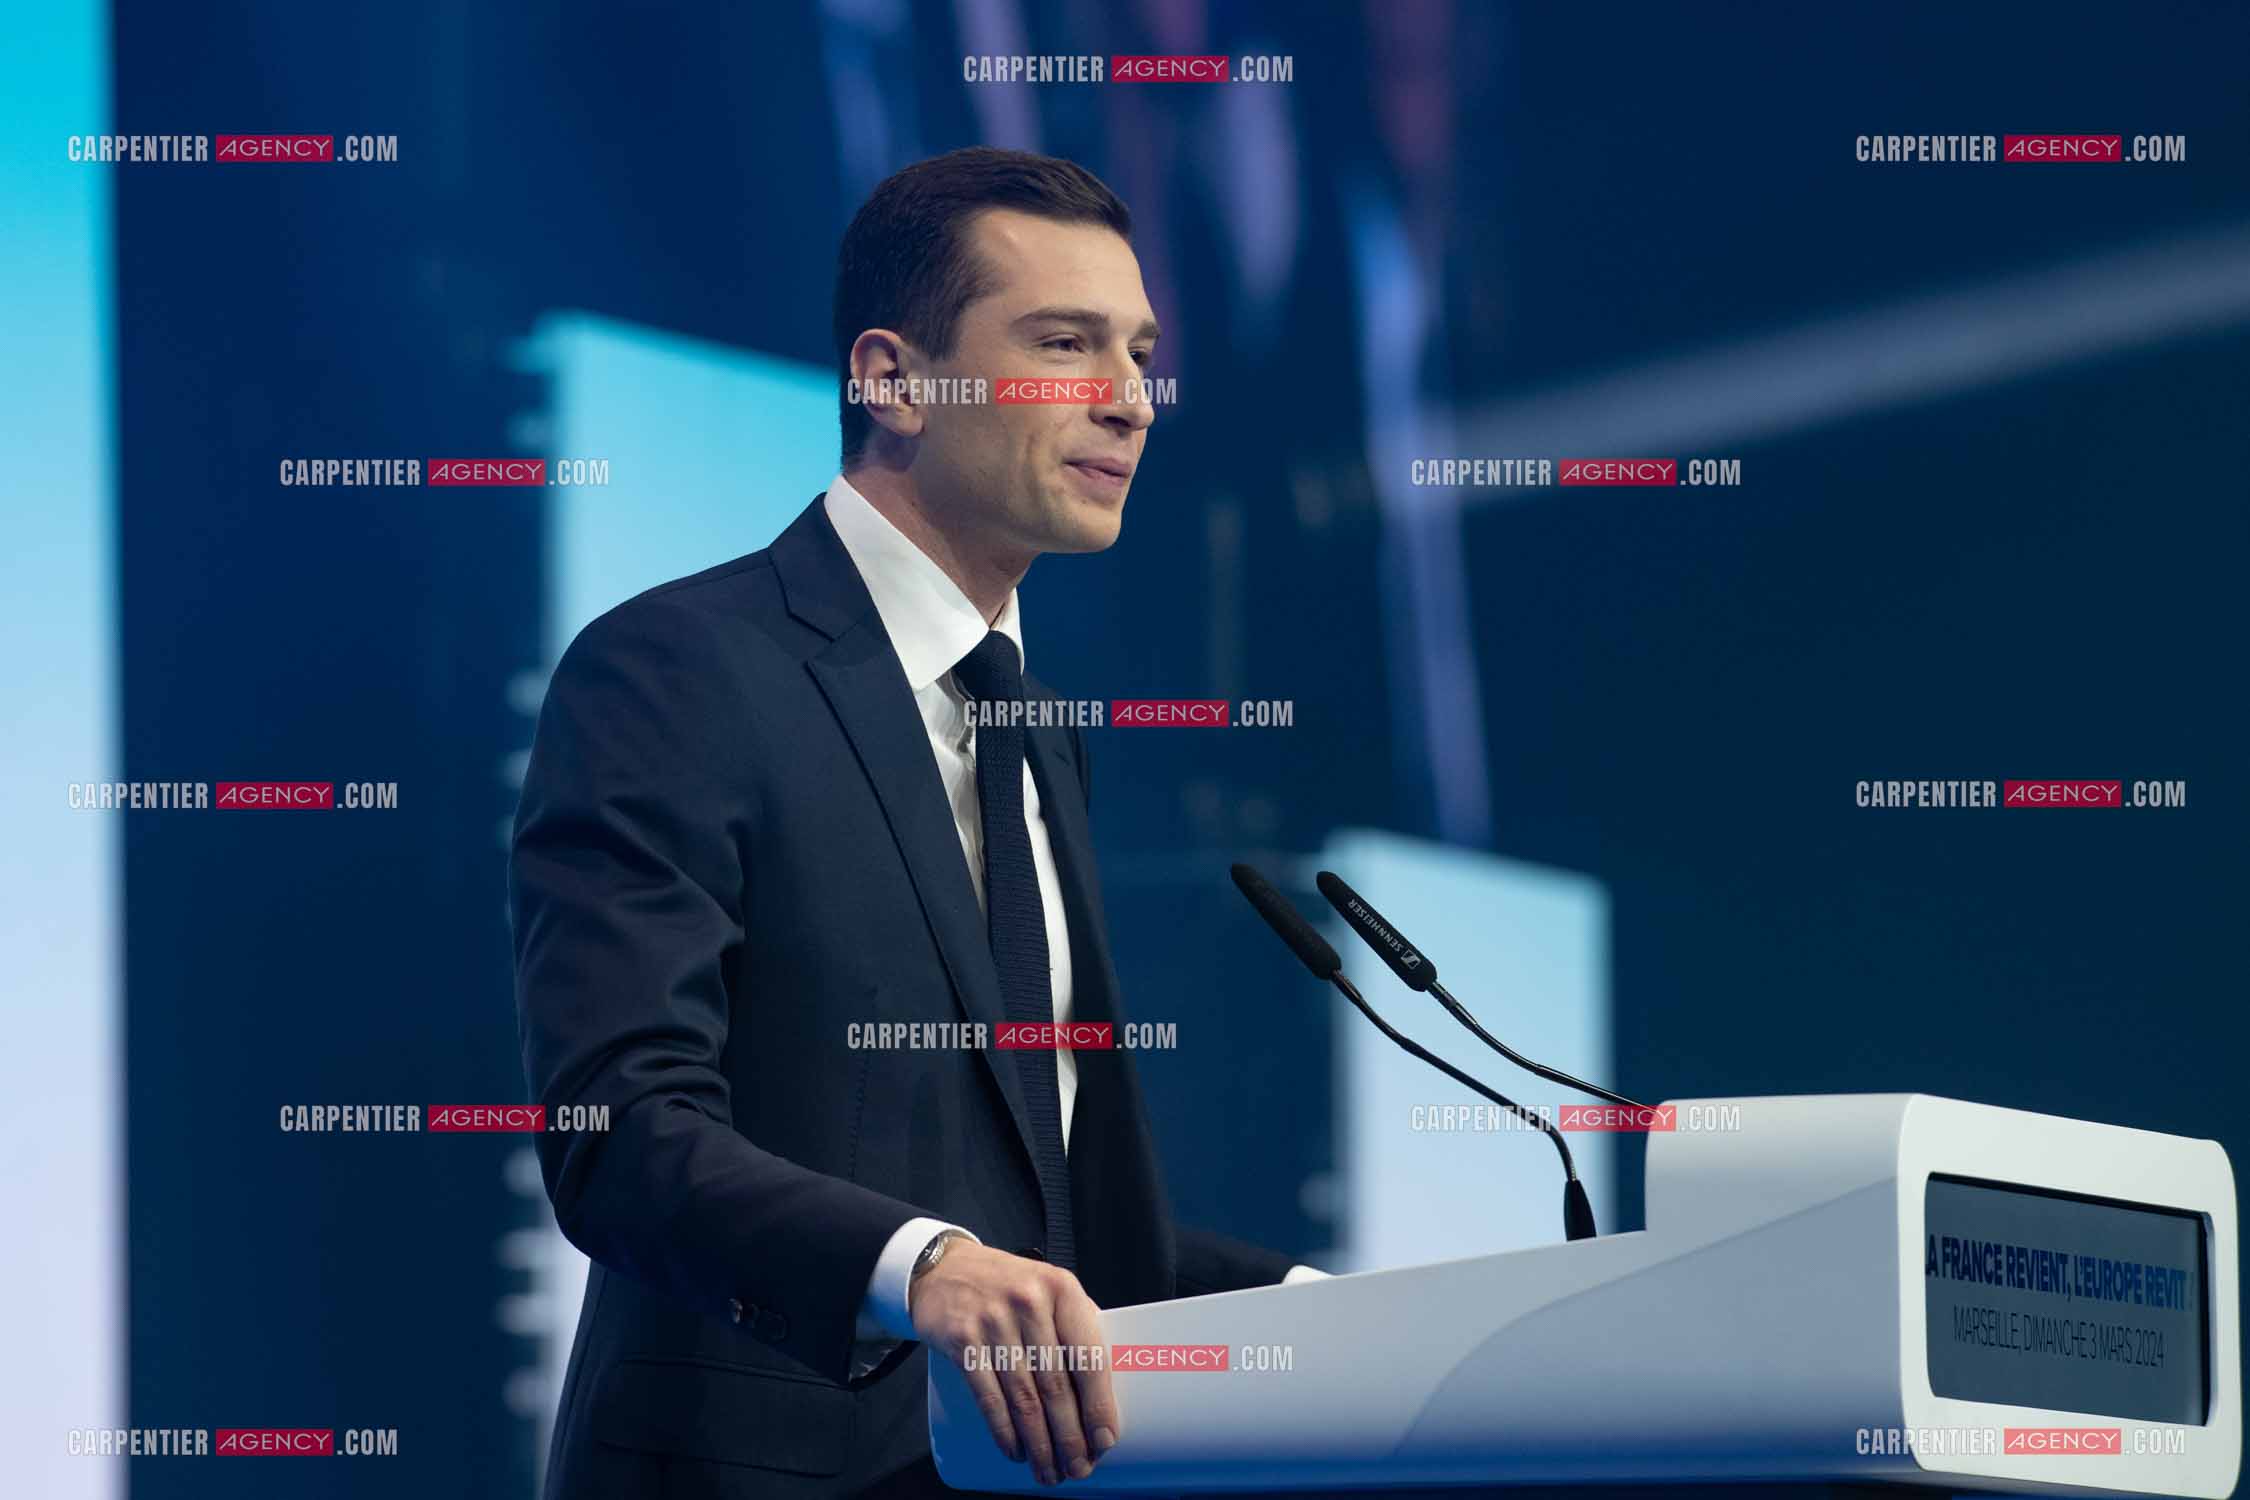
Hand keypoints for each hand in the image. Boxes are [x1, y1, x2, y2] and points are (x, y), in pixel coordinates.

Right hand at [911, 1241, 1119, 1484]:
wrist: (944, 1268)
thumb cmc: (1008, 1285)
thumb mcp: (1048, 1289)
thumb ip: (1074, 1329)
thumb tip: (1100, 1394)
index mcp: (1062, 1289)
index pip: (1088, 1356)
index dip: (1098, 1405)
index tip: (1105, 1439)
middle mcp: (1029, 1303)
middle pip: (1056, 1385)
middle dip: (1069, 1436)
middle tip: (1078, 1467)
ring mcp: (992, 1321)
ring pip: (1023, 1398)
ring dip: (1038, 1442)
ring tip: (1048, 1469)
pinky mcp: (962, 1340)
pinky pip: (988, 1397)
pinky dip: (1004, 1431)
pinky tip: (1015, 1450)